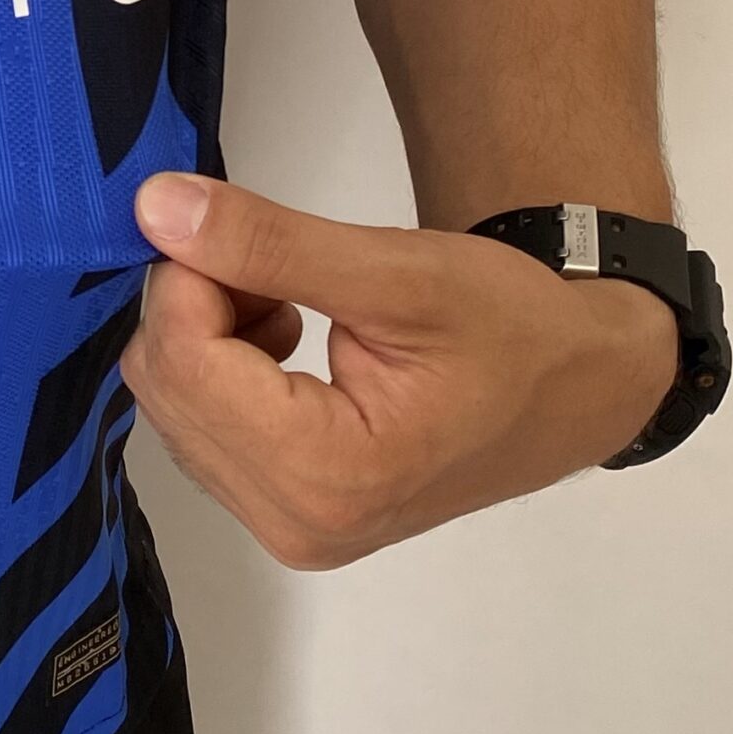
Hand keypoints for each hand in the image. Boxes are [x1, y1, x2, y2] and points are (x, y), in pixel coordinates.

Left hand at [121, 174, 677, 571]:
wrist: (578, 387)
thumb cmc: (512, 328)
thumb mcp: (397, 271)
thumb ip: (268, 243)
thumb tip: (154, 207)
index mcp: (329, 475)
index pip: (183, 360)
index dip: (188, 272)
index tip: (236, 226)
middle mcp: (295, 523)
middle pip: (167, 382)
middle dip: (197, 301)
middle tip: (275, 263)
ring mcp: (288, 525)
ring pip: (173, 399)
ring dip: (208, 329)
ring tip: (293, 301)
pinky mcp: (285, 510)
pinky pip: (198, 420)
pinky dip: (219, 362)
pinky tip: (287, 339)